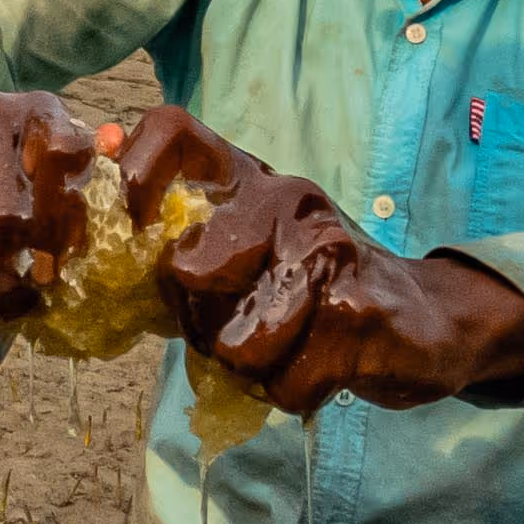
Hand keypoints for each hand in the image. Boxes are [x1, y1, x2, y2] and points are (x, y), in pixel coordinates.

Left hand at [145, 145, 523, 412]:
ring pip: (235, 345)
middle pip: (188, 269)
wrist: (427, 319)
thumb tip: (97, 200)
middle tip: (235, 329)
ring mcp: (328, 252)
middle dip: (199, 325)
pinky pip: (285, 383)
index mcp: (250, 178)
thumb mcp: (247, 250)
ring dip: (252, 371)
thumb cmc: (316, 287)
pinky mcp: (359, 312)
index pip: (172, 130)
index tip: (133, 229)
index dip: (133, 173)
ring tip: (287, 350)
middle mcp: (287, 197)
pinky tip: (322, 369)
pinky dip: (294, 393)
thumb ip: (176, 240)